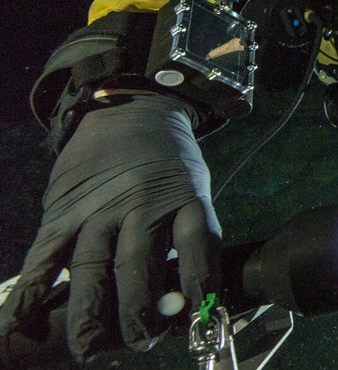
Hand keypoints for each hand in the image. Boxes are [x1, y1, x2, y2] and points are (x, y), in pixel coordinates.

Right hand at [0, 93, 220, 362]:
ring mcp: (97, 207)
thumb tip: (193, 302)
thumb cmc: (170, 165)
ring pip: (90, 266)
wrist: (129, 110)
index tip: (199, 319)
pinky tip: (17, 324)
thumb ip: (190, 238)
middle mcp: (141, 204)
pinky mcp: (62, 211)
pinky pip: (43, 256)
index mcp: (184, 198)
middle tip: (140, 342)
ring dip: (89, 312)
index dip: (199, 285)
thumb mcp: (194, 189)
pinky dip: (29, 292)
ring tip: (90, 348)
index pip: (198, 246)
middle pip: (138, 264)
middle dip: (139, 310)